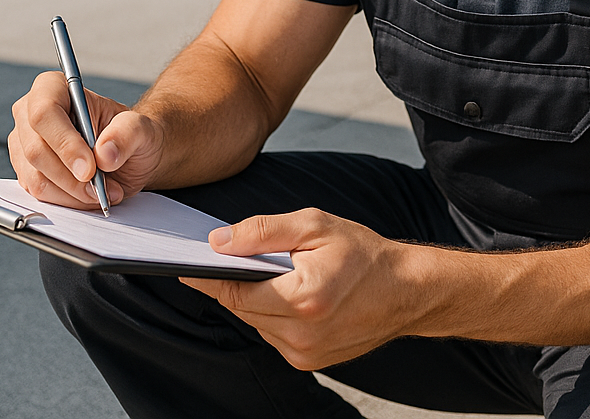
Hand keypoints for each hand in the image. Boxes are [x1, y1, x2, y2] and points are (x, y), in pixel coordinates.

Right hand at [8, 70, 163, 209]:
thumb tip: (104, 153)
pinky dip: (66, 200)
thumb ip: (127, 133)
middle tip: (100, 188)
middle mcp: (30, 113)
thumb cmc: (129, 134)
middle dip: (71, 177)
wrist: (127, 156)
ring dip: (72, 192)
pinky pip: (38, 193)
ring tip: (101, 191)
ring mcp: (23, 143)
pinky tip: (88, 194)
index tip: (89, 169)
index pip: (45, 112)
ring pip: (36, 177)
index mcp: (54, 88)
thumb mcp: (141, 128)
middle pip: (36, 150)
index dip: (65, 144)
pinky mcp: (25, 170)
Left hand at [180, 209, 426, 369]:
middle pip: (242, 308)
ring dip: (257, 299)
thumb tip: (218, 242)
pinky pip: (273, 334)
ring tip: (279, 274)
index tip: (183, 265)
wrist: (406, 291)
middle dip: (236, 282)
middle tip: (234, 256)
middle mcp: (301, 334)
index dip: (206, 278)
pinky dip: (273, 314)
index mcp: (303, 299)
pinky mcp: (308, 362)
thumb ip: (262, 233)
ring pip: (256, 322)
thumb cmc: (363, 253)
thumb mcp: (314, 226)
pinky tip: (292, 294)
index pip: (234, 292)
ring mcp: (305, 354)